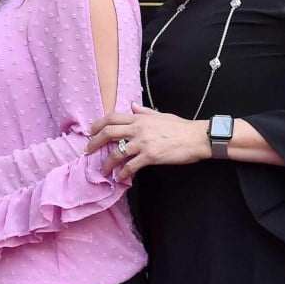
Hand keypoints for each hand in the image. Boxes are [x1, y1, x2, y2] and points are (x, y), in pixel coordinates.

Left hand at [86, 102, 209, 179]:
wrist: (197, 137)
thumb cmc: (180, 126)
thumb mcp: (160, 114)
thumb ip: (144, 111)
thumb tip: (132, 105)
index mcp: (139, 118)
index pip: (112, 117)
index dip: (97, 124)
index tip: (90, 132)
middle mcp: (138, 128)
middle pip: (108, 133)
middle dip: (94, 142)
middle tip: (87, 151)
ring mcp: (143, 142)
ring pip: (117, 152)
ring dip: (106, 163)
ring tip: (102, 170)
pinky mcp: (150, 156)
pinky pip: (131, 166)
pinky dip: (123, 173)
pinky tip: (120, 178)